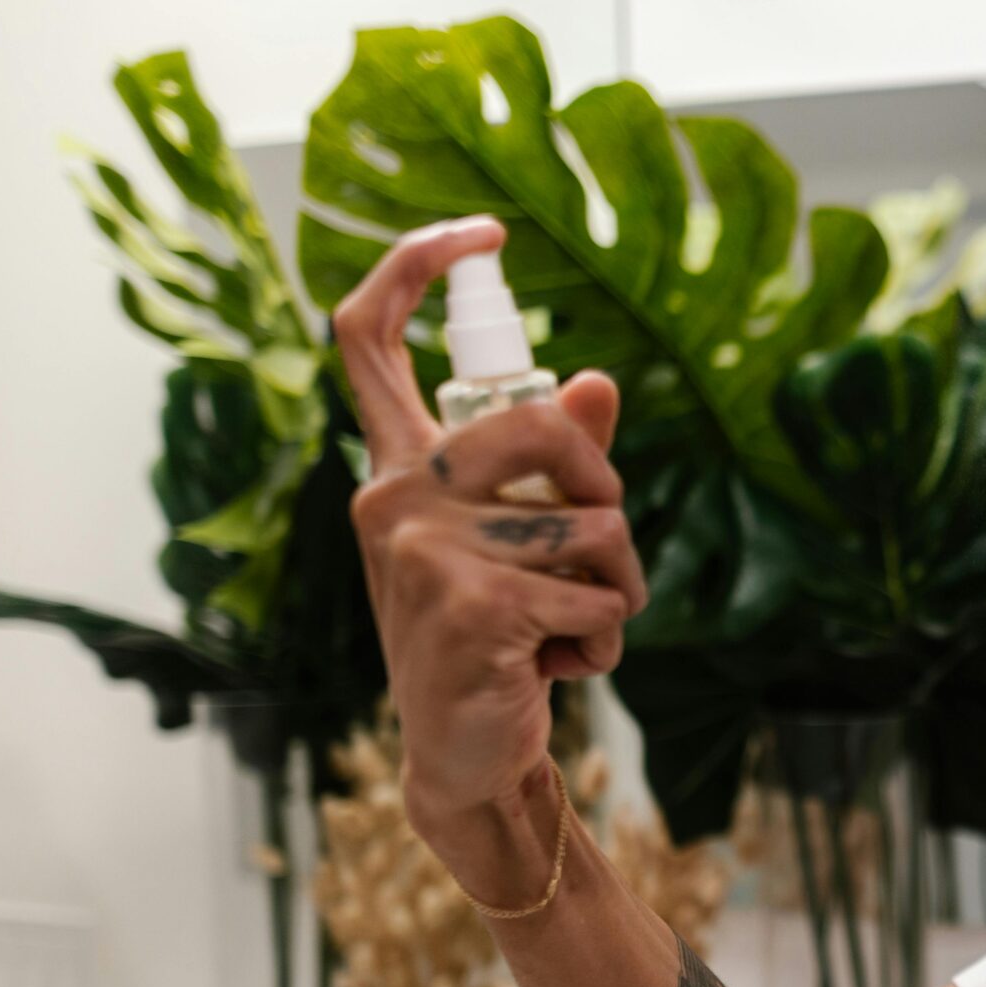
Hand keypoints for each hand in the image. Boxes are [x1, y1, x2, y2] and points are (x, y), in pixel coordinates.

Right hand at [336, 215, 648, 817]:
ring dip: (617, 587)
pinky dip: (607, 640)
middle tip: (599, 555)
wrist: (467, 756)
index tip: (481, 230)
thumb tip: (597, 382)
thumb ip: (559, 464)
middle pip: (543, 423)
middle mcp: (392, 497)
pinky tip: (558, 672)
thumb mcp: (523, 544)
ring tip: (570, 633)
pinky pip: (598, 596)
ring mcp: (423, 551)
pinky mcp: (472, 605)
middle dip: (606, 486)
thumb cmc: (498, 642)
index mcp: (398, 470)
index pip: (369, 337)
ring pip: (596, 524)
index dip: (417, 264)